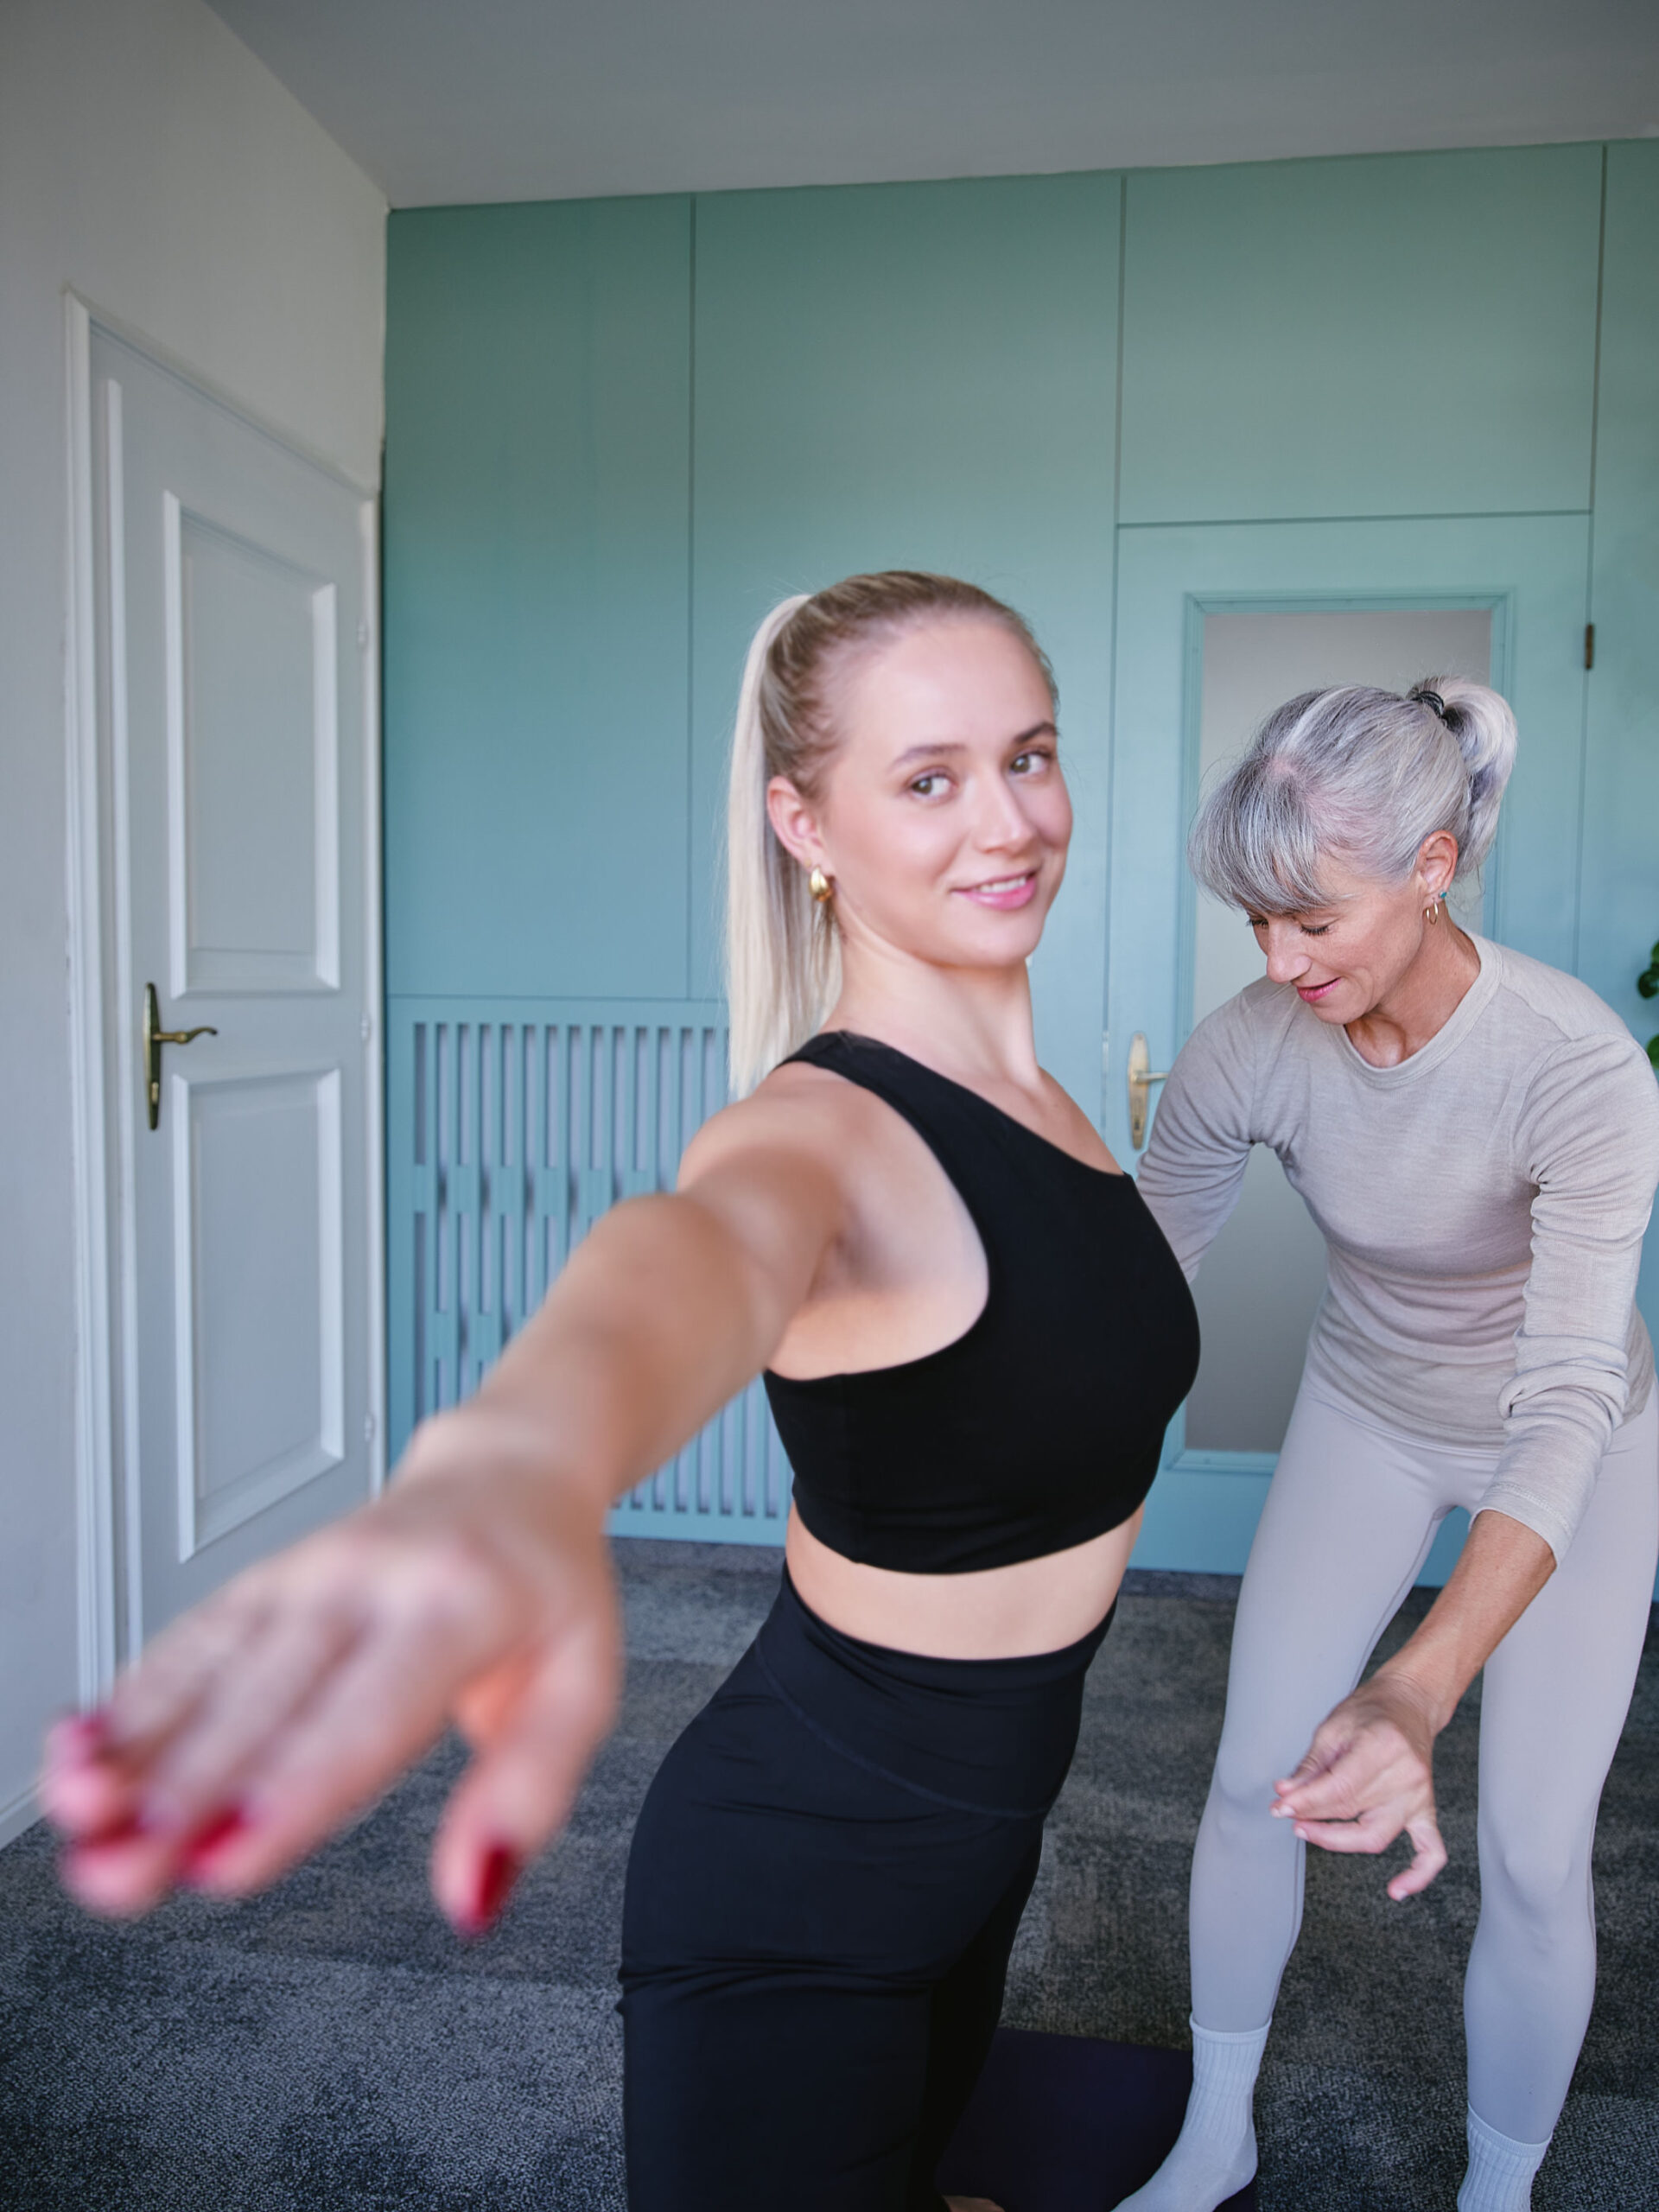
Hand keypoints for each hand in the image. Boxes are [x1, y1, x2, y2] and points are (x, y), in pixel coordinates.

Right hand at [39, 1411, 620, 1930]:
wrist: (510, 1471)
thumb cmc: (549, 1589)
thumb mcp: (585, 1682)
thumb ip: (529, 1789)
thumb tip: (474, 1895)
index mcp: (458, 1602)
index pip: (366, 1716)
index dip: (292, 1796)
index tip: (228, 1866)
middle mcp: (367, 1579)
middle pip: (266, 1701)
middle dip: (185, 1795)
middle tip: (121, 1874)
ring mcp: (304, 1573)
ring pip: (209, 1670)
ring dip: (134, 1750)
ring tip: (79, 1820)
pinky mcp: (262, 1582)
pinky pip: (189, 1642)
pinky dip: (130, 1700)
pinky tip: (77, 1753)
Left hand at [1270, 1670, 1445, 1899]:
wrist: (1409, 1704)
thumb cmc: (1369, 1712)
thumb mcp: (1332, 1728)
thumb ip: (1311, 1766)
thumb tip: (1285, 1795)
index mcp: (1382, 1747)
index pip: (1339, 1789)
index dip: (1305, 1803)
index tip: (1279, 1808)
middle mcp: (1406, 1776)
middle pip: (1352, 1813)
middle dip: (1313, 1817)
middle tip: (1286, 1813)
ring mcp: (1419, 1797)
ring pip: (1377, 1836)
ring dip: (1339, 1840)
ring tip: (1309, 1831)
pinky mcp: (1426, 1810)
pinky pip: (1432, 1851)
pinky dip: (1418, 1875)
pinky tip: (1396, 1891)